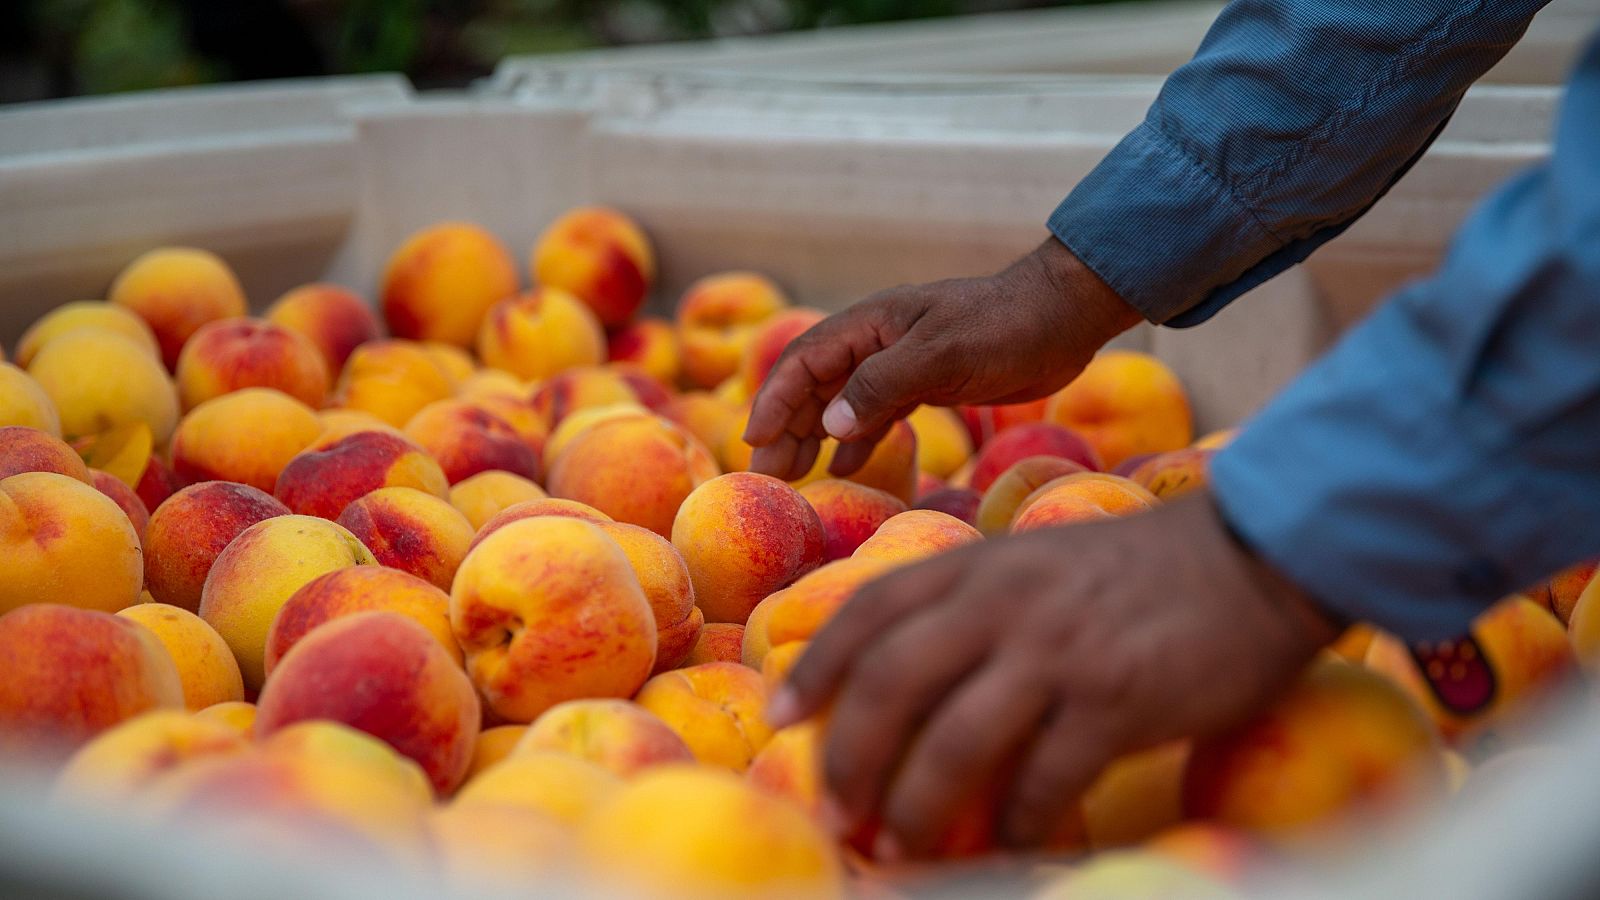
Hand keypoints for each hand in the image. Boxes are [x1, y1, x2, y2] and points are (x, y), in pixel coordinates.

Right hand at [742, 237, 1140, 479]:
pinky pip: (876, 413)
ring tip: (792, 476)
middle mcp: (877, 341)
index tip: (755, 440)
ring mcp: (901, 362)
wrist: (1062, 318)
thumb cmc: (1005, 327)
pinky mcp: (927, 382)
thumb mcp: (942, 354)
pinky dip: (857, 439)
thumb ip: (883, 386)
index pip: (804, 361)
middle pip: (815, 385)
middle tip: (766, 473)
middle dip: (786, 428)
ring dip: (815, 437)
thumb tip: (829, 425)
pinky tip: (844, 465)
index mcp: (871, 324)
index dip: (775, 400)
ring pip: (842, 402)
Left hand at [766, 492, 1340, 859]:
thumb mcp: (1033, 563)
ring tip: (900, 845)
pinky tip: (1010, 843)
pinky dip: (1016, 822)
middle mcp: (1004, 602)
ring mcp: (1059, 651)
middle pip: (891, 683)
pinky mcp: (1117, 700)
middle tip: (839, 810)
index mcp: (979, 564)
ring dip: (916, 805)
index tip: (782, 715)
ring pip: (955, 741)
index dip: (815, 664)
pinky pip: (1044, 779)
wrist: (1250, 555)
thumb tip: (901, 676)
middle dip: (849, 755)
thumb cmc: (1132, 571)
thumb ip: (970, 605)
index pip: (870, 610)